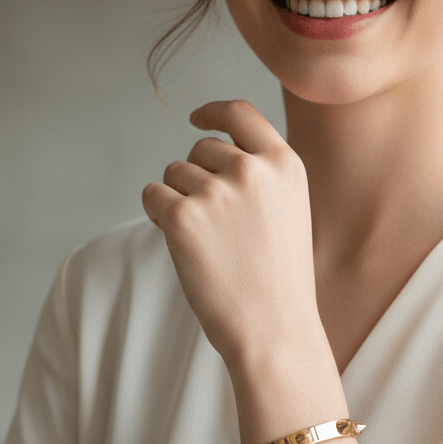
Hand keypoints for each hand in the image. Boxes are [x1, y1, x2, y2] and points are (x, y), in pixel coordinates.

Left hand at [142, 100, 324, 370]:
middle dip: (194, 176)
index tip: (196, 119)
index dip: (213, 113)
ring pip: (173, 173)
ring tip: (205, 242)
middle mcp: (252, 170)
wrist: (274, 330)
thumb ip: (262, 178)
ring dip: (177, 200)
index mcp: (285, 165)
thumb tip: (210, 155)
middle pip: (200, 149)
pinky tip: (182, 244)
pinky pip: (152, 195)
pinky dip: (157, 215)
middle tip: (210, 223)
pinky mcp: (183, 217)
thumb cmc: (279, 283)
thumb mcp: (290, 213)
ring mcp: (217, 192)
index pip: (241, 114)